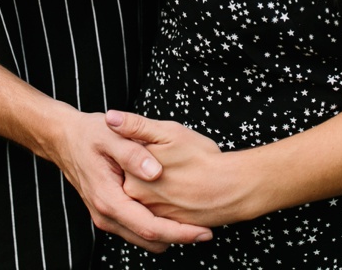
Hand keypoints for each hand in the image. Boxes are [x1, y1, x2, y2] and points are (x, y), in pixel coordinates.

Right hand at [47, 108, 213, 251]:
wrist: (63, 138)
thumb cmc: (89, 133)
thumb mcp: (111, 134)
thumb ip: (133, 152)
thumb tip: (155, 172)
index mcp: (109, 199)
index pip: (149, 228)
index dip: (179, 233)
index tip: (203, 232)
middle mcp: (106, 215)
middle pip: (149, 240)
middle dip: (179, 238)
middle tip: (207, 230)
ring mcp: (106, 216)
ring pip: (143, 238)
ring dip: (168, 234)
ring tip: (195, 222)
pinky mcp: (109, 212)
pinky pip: (136, 228)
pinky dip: (156, 226)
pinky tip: (172, 212)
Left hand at [107, 110, 252, 226]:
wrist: (232, 188)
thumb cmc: (202, 157)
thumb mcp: (169, 133)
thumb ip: (136, 126)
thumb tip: (110, 117)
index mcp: (132, 177)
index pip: (125, 159)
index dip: (143, 148)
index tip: (162, 146)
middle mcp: (137, 200)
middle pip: (134, 178)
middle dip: (149, 168)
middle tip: (175, 161)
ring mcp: (152, 215)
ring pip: (147, 194)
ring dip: (158, 184)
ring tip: (181, 174)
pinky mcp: (167, 224)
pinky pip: (160, 209)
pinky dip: (168, 198)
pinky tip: (183, 188)